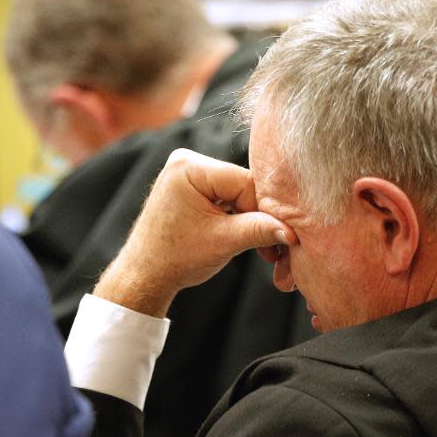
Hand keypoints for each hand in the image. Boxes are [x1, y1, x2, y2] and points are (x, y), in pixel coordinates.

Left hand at [94, 149, 294, 316]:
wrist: (145, 275)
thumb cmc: (175, 258)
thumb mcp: (224, 242)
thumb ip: (259, 230)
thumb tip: (291, 231)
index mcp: (189, 167)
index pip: (245, 182)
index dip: (264, 211)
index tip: (278, 237)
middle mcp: (188, 161)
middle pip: (243, 186)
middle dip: (258, 217)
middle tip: (273, 247)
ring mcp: (189, 172)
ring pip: (238, 193)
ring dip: (251, 219)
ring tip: (261, 247)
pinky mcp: (192, 186)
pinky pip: (227, 196)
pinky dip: (239, 217)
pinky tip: (246, 237)